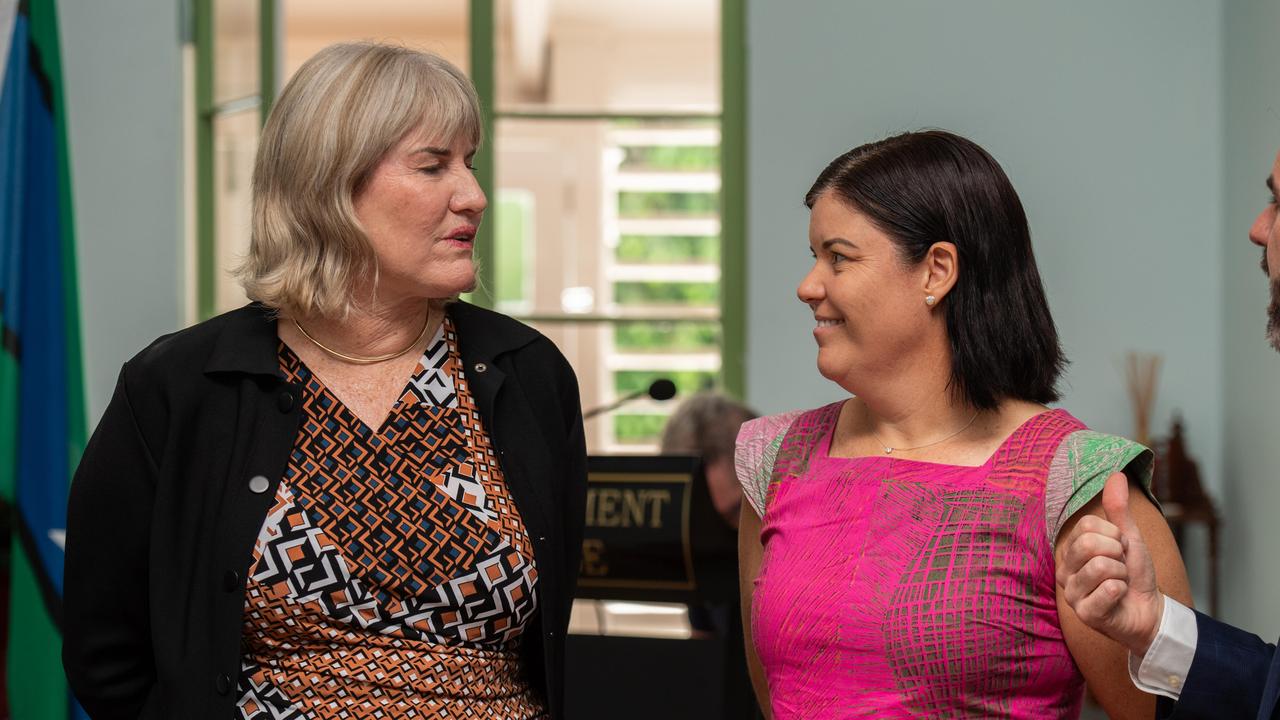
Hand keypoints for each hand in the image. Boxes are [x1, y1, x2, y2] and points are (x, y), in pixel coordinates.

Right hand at [1056, 472, 1163, 656]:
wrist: (1150, 610)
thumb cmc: (1134, 575)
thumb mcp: (1128, 537)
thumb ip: (1118, 509)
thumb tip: (1117, 474)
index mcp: (1070, 550)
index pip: (1087, 526)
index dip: (1114, 536)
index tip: (1119, 551)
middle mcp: (1064, 571)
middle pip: (1089, 544)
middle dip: (1118, 554)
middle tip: (1120, 567)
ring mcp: (1072, 593)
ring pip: (1100, 567)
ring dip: (1122, 575)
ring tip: (1120, 584)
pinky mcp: (1084, 614)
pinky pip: (1108, 590)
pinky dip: (1123, 592)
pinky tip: (1118, 600)